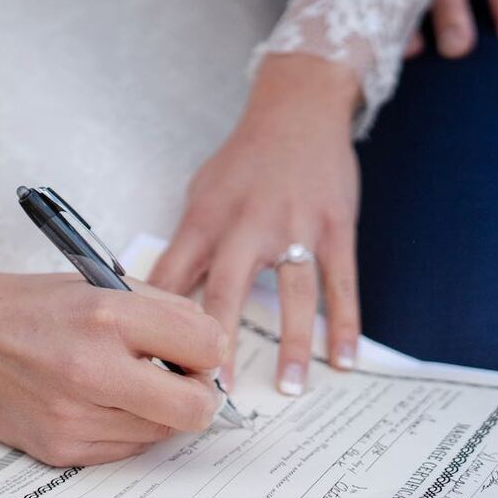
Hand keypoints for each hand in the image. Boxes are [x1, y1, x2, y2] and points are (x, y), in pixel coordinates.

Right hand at [0, 249, 227, 465]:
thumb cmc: (36, 307)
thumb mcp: (103, 285)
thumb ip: (166, 313)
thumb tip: (214, 352)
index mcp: (107, 316)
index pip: (207, 348)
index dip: (209, 352)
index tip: (195, 354)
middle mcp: (90, 369)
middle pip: (194, 408)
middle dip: (197, 396)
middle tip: (179, 382)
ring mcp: (73, 415)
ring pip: (161, 434)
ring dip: (155, 413)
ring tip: (121, 386)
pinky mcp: (59, 447)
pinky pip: (124, 451)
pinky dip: (124, 430)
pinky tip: (97, 404)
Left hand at [149, 54, 360, 395]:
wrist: (298, 110)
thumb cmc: (242, 162)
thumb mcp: (200, 196)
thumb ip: (185, 249)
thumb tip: (158, 304)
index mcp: (205, 218)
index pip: (173, 276)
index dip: (159, 322)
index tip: (153, 364)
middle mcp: (248, 223)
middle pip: (228, 287)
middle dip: (219, 339)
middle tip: (215, 388)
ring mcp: (296, 225)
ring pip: (294, 291)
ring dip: (291, 342)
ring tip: (288, 388)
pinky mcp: (336, 227)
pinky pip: (342, 281)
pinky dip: (345, 322)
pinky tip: (345, 360)